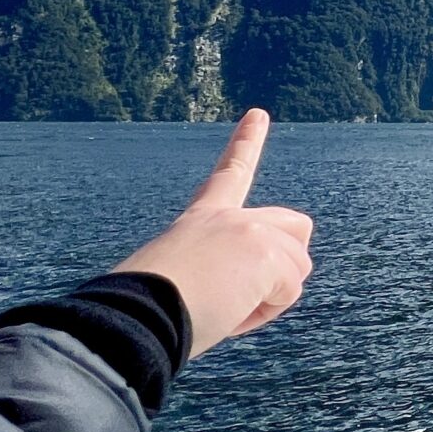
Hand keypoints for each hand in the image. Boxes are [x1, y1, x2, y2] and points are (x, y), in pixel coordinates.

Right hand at [116, 111, 313, 358]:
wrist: (135, 318)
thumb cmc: (145, 314)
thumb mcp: (178, 282)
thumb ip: (214, 273)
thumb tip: (241, 294)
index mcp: (200, 220)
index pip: (229, 176)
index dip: (245, 143)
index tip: (258, 114)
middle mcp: (229, 217)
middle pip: (295, 226)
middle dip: (287, 262)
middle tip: (248, 291)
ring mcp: (251, 230)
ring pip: (297, 270)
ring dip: (267, 300)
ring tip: (221, 308)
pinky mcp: (267, 254)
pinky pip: (288, 293)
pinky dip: (263, 313)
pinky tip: (229, 313)